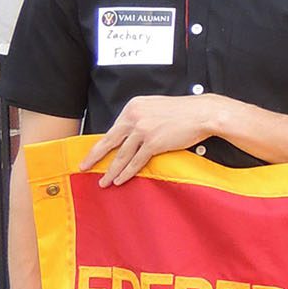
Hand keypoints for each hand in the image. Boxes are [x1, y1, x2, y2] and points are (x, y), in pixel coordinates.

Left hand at [79, 95, 218, 185]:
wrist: (204, 113)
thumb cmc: (184, 111)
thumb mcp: (156, 107)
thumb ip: (140, 117)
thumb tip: (129, 134)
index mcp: (133, 107)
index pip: (114, 129)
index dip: (102, 143)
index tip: (94, 153)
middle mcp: (134, 117)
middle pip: (109, 141)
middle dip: (94, 157)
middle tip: (83, 166)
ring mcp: (143, 130)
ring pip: (121, 155)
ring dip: (111, 171)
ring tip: (104, 181)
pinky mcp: (153, 143)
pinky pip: (135, 162)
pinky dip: (126, 173)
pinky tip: (120, 180)